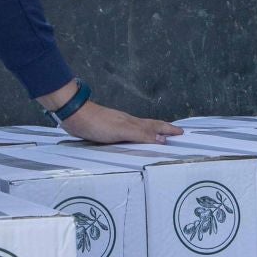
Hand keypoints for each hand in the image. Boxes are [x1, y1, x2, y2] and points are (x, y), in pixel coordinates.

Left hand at [59, 100, 181, 144]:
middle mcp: (128, 123)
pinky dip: (136, 138)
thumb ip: (141, 135)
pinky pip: (128, 135)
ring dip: (151, 134)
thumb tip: (163, 140)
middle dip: (163, 130)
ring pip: (139, 130)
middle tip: (176, 133)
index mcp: (133, 123)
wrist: (75, 115)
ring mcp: (118, 126)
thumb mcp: (122, 130)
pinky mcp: (107, 131)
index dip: (168, 130)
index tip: (182, 132)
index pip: (156, 126)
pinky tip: (132, 141)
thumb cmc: (98, 123)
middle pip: (150, 126)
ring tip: (158, 138)